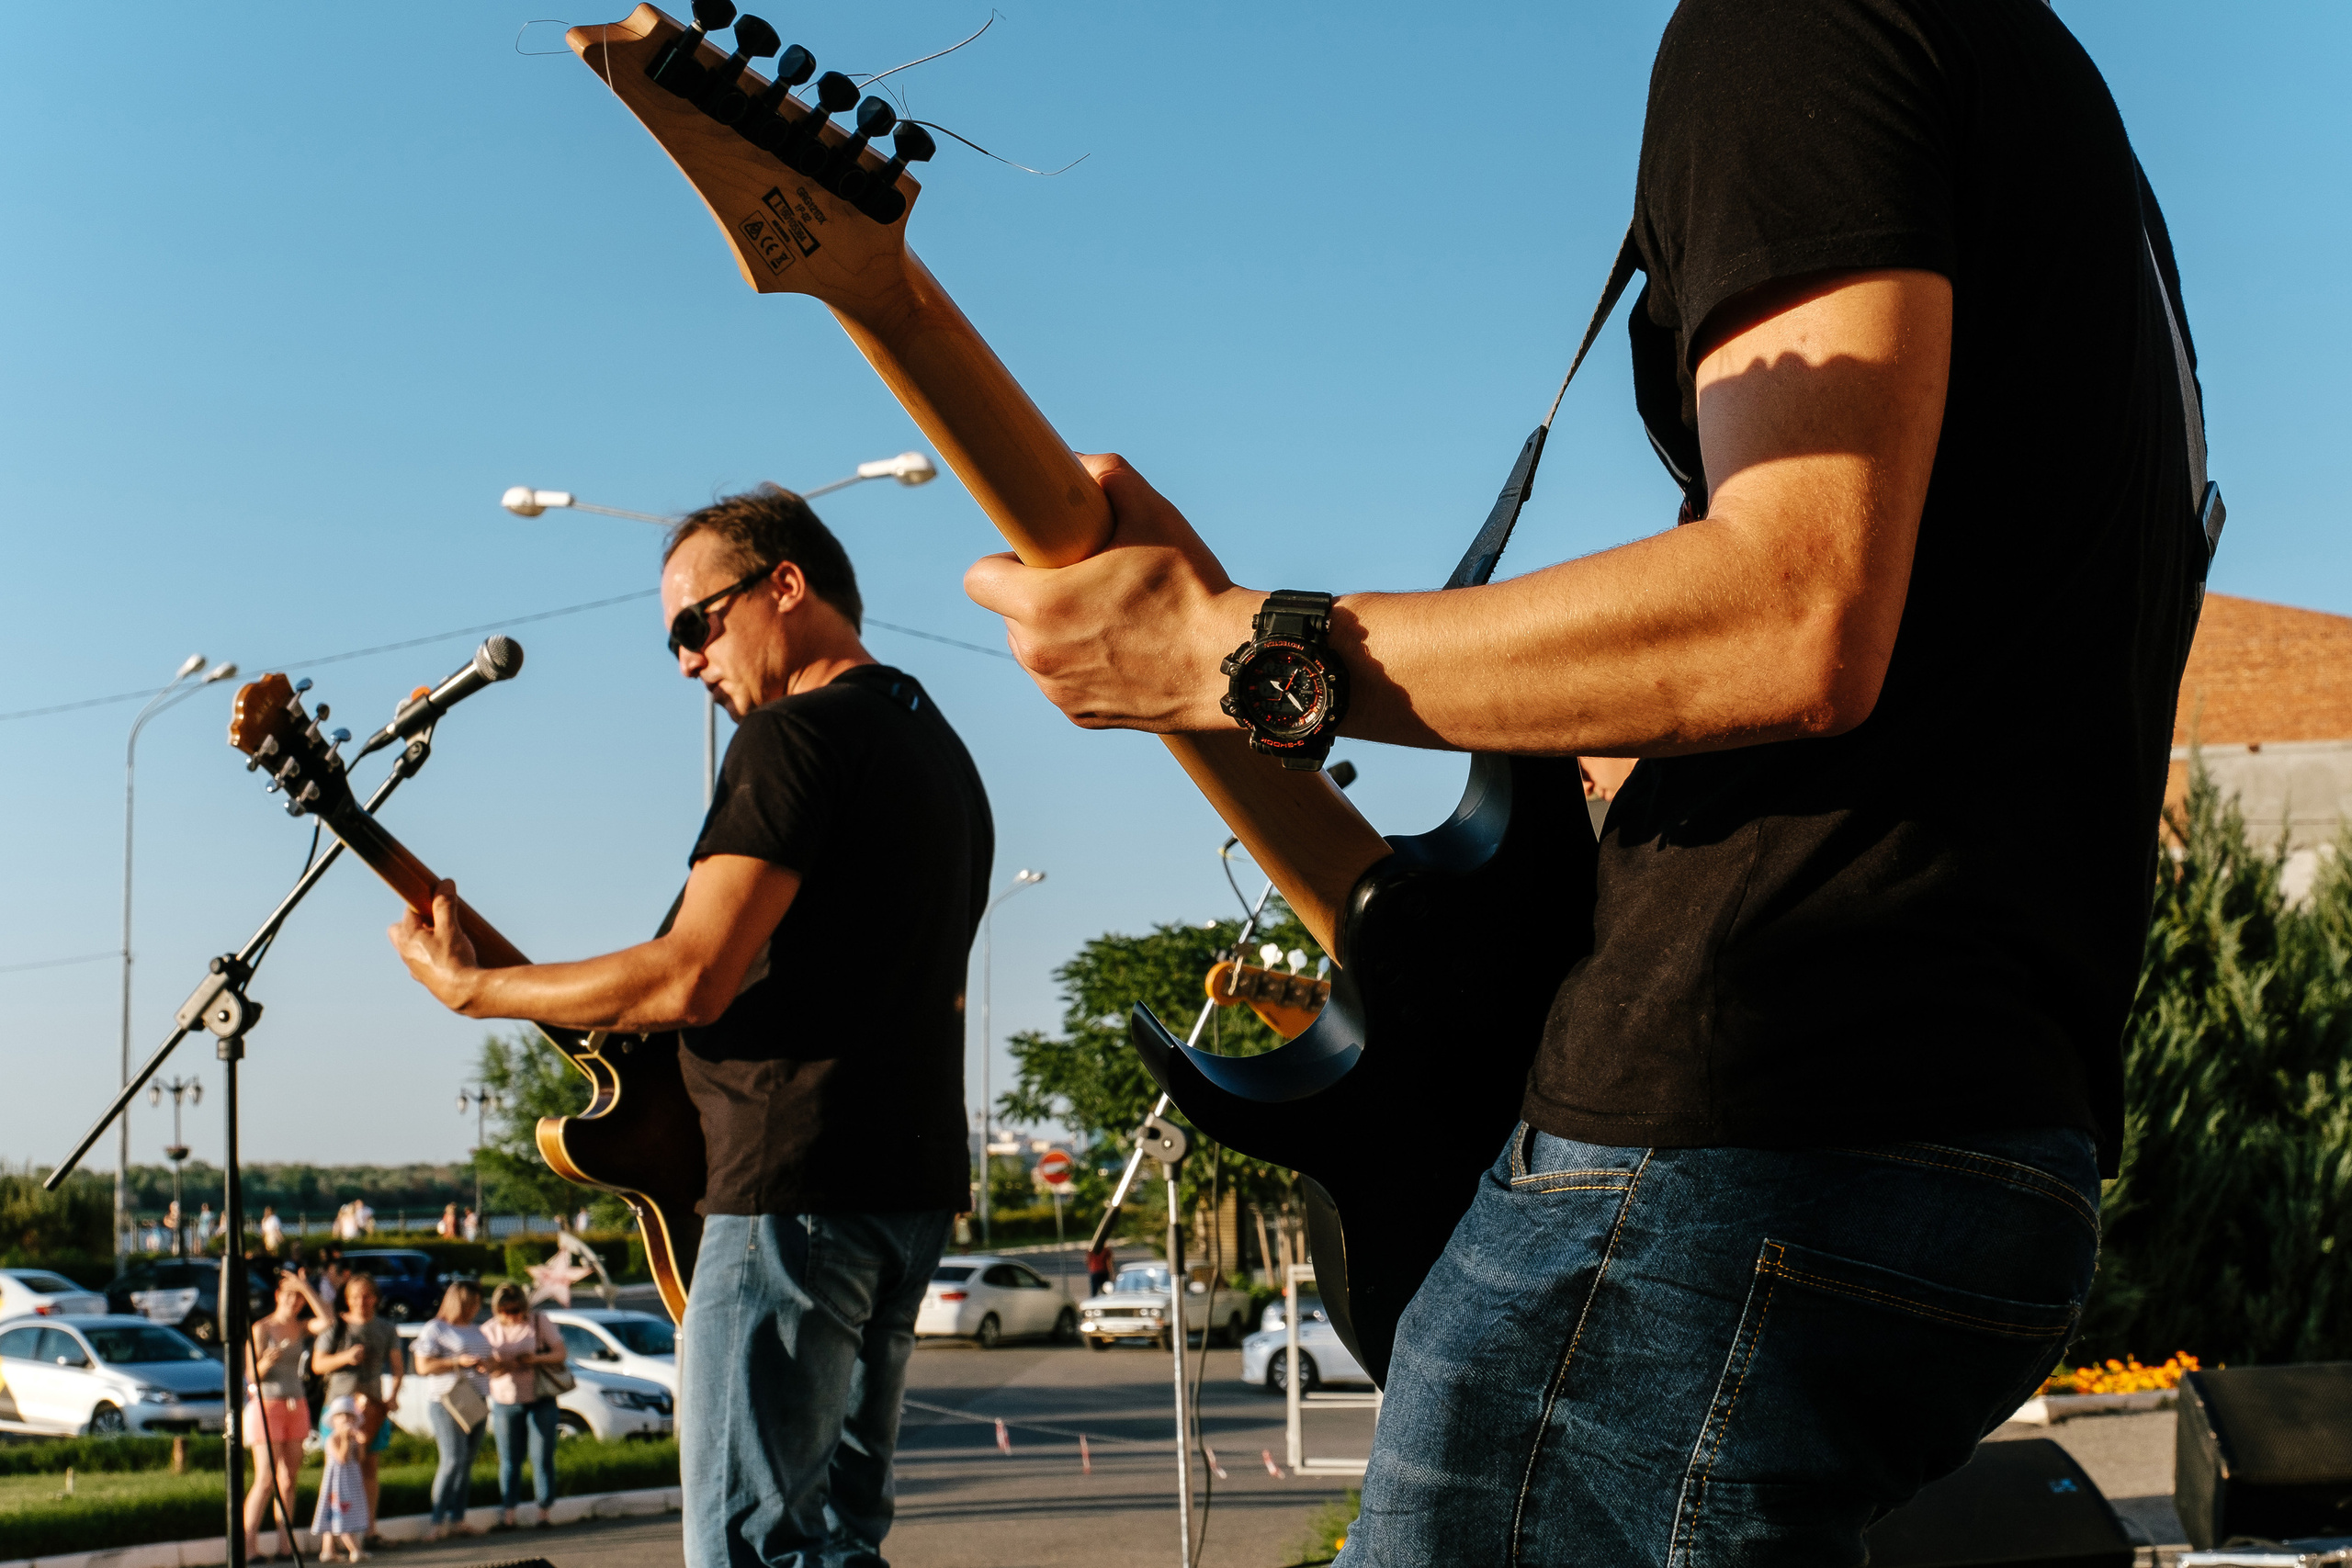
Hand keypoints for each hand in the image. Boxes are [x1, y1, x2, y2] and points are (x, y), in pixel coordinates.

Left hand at [389, 880, 483, 1012]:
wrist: (463, 993)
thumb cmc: (454, 960)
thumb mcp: (451, 928)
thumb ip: (445, 904)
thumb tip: (444, 883)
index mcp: (407, 937)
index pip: (409, 911)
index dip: (425, 905)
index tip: (438, 902)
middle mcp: (405, 953)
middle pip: (401, 929)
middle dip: (417, 923)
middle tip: (438, 923)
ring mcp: (413, 967)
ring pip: (411, 946)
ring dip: (425, 940)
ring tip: (447, 940)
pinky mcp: (424, 978)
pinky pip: (421, 962)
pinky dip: (431, 956)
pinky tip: (449, 958)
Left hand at [963, 454, 1259, 732]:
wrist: (1228, 664)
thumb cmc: (1189, 587)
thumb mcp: (1150, 513)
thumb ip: (1105, 473)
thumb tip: (1076, 461)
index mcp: (1040, 604)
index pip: (979, 580)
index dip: (1007, 562)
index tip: (1041, 557)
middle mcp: (1038, 654)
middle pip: (1009, 614)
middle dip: (1037, 596)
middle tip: (1087, 582)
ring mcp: (1058, 691)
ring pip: (1035, 650)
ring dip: (1055, 632)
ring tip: (1109, 616)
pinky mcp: (1080, 716)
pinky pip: (1063, 682)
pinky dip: (1081, 665)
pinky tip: (1123, 649)